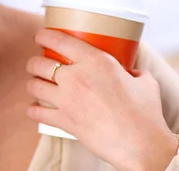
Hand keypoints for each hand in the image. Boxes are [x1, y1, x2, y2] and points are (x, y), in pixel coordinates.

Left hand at [26, 29, 178, 170]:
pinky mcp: (64, 121)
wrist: (140, 144)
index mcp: (96, 60)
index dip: (44, 35)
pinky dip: (33, 111)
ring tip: (36, 85)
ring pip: (34, 86)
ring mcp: (67, 99)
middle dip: (34, 62)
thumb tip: (131, 73)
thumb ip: (134, 72)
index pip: (59, 40)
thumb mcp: (145, 82)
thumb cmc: (145, 112)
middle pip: (40, 63)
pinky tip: (34, 110)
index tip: (40, 36)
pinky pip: (37, 113)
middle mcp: (76, 77)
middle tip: (37, 64)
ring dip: (32, 84)